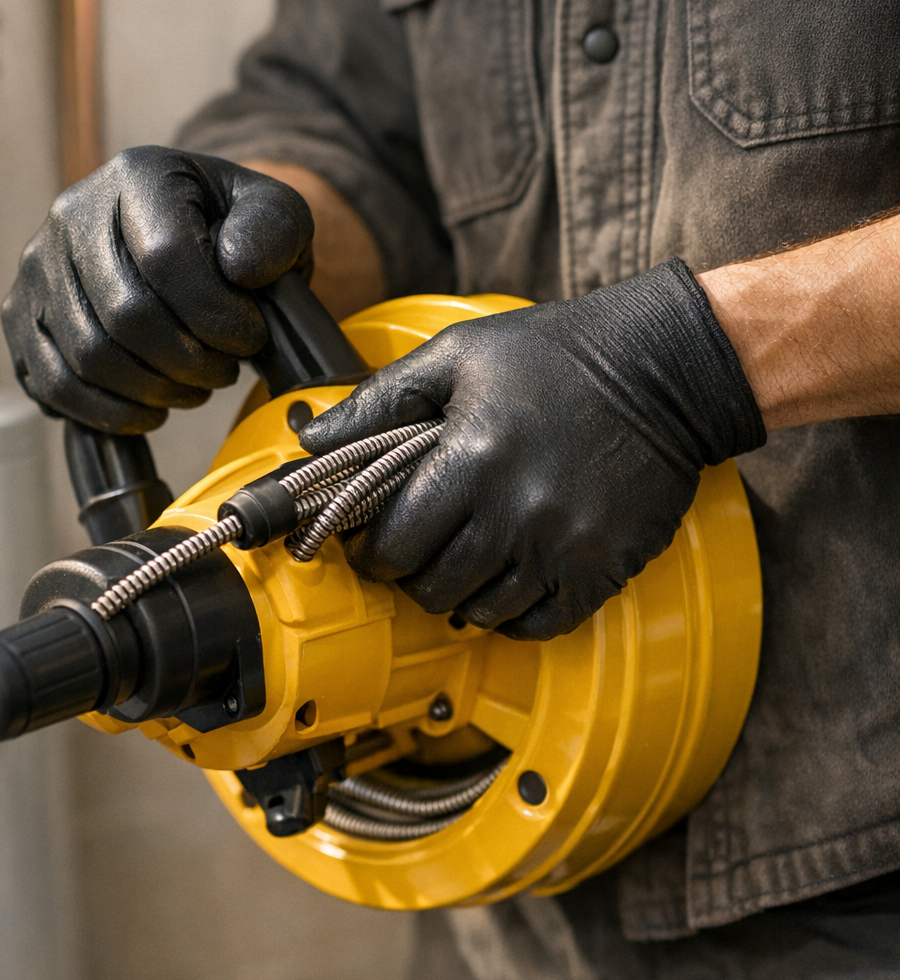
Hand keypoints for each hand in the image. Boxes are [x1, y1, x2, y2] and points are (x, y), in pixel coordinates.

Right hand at [1, 147, 312, 431]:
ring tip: (194, 388)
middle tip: (224, 371)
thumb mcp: (276, 213)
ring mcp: (38, 266)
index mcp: (138, 175)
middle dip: (189, 361)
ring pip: (89, 355)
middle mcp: (73, 213)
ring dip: (154, 391)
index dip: (216, 316)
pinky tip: (150, 409)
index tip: (250, 338)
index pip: (166, 257)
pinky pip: (53, 382)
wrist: (187, 234)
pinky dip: (108, 411)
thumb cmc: (232, 229)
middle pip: (125, 315)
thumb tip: (239, 268)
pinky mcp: (21, 314)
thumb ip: (273, 230)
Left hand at [300, 260, 764, 638]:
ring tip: (464, 560)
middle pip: (431, 588)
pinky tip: (508, 580)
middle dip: (411, 574)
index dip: (372, 549)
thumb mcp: (460, 354)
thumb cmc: (557, 353)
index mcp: (471, 456)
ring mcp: (563, 547)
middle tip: (416, 551)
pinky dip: (513, 615)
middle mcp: (515, 511)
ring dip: (460, 595)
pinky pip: (539, 626)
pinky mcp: (603, 568)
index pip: (393, 544)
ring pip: (481, 613)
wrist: (667, 368)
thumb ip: (379, 399)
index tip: (374, 538)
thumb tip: (312, 438)